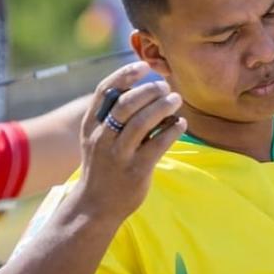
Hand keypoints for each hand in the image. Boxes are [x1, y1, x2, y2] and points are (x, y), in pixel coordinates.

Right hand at [74, 61, 185, 223]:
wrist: (95, 206)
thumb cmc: (102, 166)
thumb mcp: (97, 139)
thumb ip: (113, 116)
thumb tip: (143, 88)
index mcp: (91, 126)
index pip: (105, 92)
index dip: (125, 75)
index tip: (144, 66)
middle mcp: (102, 138)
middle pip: (126, 104)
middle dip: (149, 90)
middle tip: (165, 87)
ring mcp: (119, 155)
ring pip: (143, 122)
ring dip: (163, 107)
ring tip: (176, 100)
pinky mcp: (136, 170)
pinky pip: (158, 144)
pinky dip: (173, 129)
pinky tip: (181, 123)